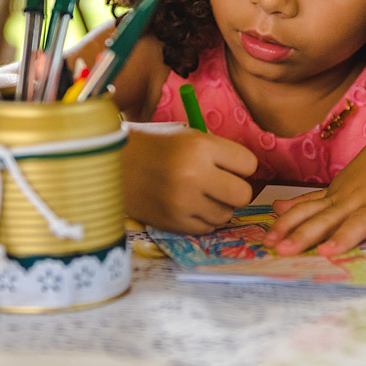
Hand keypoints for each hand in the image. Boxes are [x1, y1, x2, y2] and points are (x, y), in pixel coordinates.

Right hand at [124, 123, 257, 234]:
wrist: (114, 165)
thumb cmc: (156, 147)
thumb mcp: (189, 136)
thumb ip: (219, 153)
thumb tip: (252, 175)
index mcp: (200, 147)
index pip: (249, 164)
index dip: (240, 165)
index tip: (227, 164)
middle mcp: (194, 176)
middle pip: (243, 195)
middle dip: (235, 190)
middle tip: (219, 184)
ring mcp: (183, 203)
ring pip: (226, 215)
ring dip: (218, 206)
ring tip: (200, 194)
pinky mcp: (174, 223)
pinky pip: (207, 228)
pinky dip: (202, 219)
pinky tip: (188, 205)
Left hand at [264, 118, 365, 255]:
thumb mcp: (338, 185)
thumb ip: (311, 201)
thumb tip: (276, 209)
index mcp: (337, 198)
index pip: (307, 213)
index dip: (286, 226)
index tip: (266, 242)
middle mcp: (355, 201)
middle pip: (326, 220)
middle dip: (304, 235)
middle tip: (283, 251)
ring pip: (361, 221)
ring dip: (345, 236)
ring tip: (329, 251)